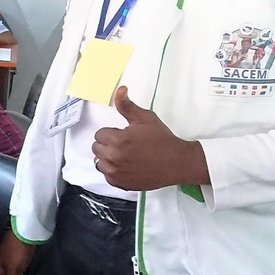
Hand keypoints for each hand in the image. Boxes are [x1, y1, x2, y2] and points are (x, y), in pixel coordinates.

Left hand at [91, 87, 209, 191]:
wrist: (177, 162)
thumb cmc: (162, 140)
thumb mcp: (145, 118)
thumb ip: (127, 105)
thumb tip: (120, 90)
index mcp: (117, 140)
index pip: (100, 134)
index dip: (112, 133)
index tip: (124, 135)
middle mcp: (113, 158)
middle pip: (97, 148)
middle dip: (108, 144)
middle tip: (125, 144)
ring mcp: (116, 173)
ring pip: (100, 162)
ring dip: (108, 158)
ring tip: (125, 155)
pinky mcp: (120, 184)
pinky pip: (107, 175)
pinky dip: (113, 171)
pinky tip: (127, 166)